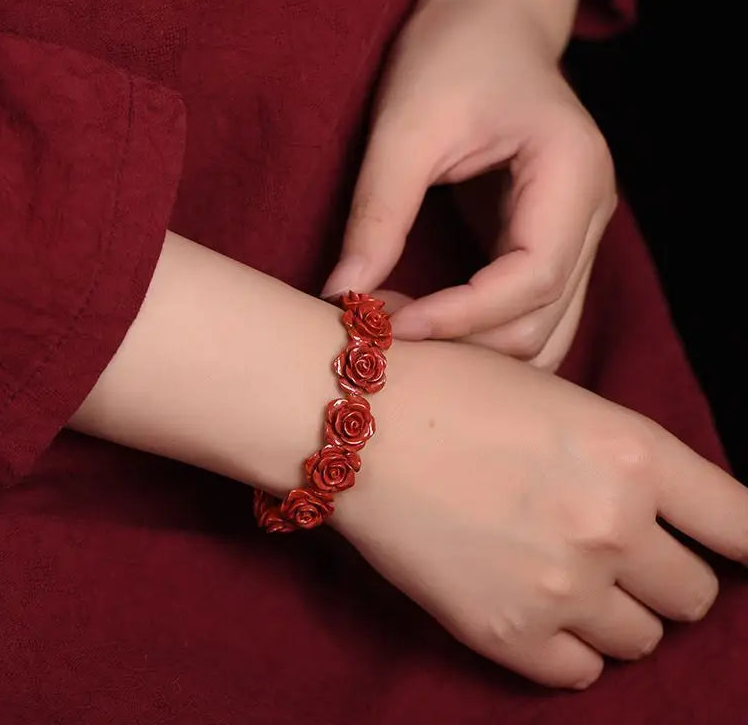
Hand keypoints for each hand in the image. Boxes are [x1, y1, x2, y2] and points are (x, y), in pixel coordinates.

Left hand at [321, 0, 615, 369]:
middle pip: (542, 320)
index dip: (462, 315)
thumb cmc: (453, 56)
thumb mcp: (406, 126)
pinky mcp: (544, 245)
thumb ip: (379, 212)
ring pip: (541, 332)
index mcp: (572, 175)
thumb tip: (341, 291)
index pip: (533, 277)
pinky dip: (479, 334)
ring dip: (473, 350)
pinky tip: (425, 321)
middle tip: (384, 331)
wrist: (488, 25)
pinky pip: (524, 314)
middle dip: (464, 342)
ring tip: (401, 328)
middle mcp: (589, 216)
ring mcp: (574, 235)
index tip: (391, 324)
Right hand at [332, 339, 747, 688]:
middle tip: (613, 549)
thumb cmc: (448, 391)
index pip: (744, 525)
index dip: (746, 542)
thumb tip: (670, 509)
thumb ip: (625, 458)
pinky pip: (581, 672)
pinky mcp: (507, 634)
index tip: (730, 549)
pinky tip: (534, 604)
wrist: (356, 424)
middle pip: (695, 593)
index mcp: (631, 451)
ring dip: (615, 611)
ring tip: (563, 573)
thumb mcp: (556, 400)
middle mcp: (612, 524)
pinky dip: (569, 647)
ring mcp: (562, 587)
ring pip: (642, 638)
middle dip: (662, 575)